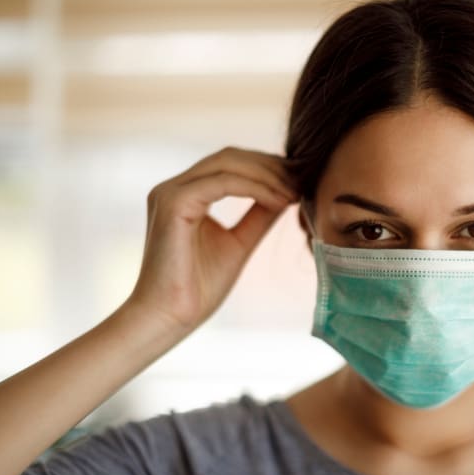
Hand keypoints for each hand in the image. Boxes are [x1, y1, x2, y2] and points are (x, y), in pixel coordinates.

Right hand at [124, 147, 297, 332]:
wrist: (169, 317)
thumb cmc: (198, 290)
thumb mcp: (239, 244)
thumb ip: (258, 216)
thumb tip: (287, 194)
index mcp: (185, 195)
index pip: (230, 165)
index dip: (267, 168)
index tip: (300, 180)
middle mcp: (173, 187)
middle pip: (230, 157)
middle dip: (271, 166)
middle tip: (304, 180)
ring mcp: (170, 192)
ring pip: (228, 164)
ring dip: (268, 175)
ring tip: (296, 192)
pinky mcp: (173, 203)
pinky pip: (223, 182)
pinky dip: (256, 188)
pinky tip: (280, 201)